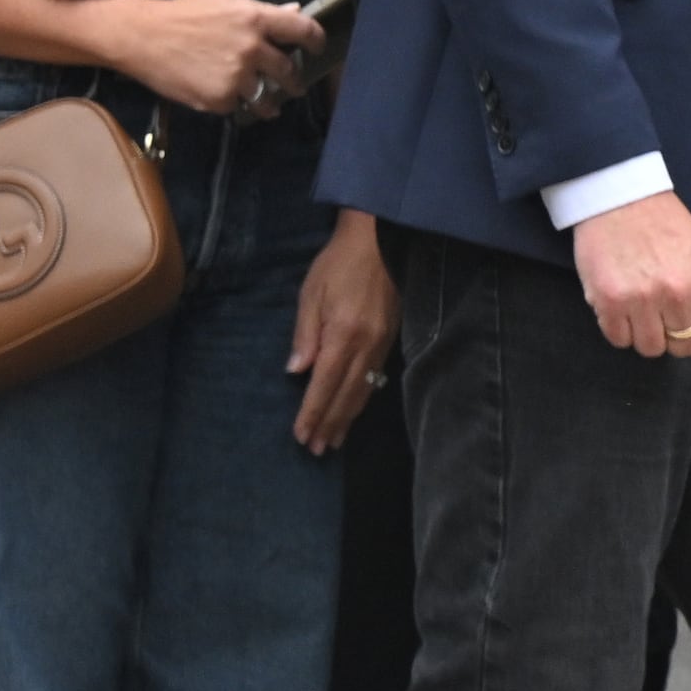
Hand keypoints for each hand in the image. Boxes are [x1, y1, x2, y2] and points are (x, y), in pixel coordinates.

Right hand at [103, 0, 320, 117]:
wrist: (139, 36)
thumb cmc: (182, 15)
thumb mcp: (223, 2)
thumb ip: (260, 11)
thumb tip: (294, 10)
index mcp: (256, 19)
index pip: (304, 30)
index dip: (316, 41)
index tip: (317, 49)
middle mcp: (253, 49)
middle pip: (289, 71)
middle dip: (294, 81)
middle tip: (294, 86)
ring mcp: (237, 76)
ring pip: (267, 97)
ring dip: (270, 102)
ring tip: (268, 105)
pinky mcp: (220, 98)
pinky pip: (237, 106)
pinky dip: (234, 104)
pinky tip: (225, 97)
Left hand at [285, 211, 396, 454]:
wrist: (379, 240)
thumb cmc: (338, 263)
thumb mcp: (312, 294)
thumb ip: (306, 335)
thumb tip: (298, 372)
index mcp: (344, 335)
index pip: (325, 384)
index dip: (313, 412)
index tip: (302, 436)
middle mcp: (368, 346)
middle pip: (347, 395)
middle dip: (331, 424)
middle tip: (317, 449)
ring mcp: (384, 344)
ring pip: (365, 390)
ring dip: (348, 417)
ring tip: (335, 439)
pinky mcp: (391, 339)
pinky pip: (376, 378)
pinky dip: (363, 399)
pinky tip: (355, 408)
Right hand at [573, 192, 690, 361]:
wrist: (623, 200)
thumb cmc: (669, 229)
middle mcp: (678, 294)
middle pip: (682, 348)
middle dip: (677, 338)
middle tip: (667, 314)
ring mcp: (641, 299)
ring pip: (650, 348)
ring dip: (648, 336)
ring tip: (645, 311)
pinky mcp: (608, 301)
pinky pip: (619, 339)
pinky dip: (622, 331)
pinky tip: (624, 309)